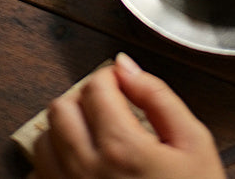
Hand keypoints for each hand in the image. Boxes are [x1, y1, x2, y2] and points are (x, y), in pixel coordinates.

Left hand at [30, 53, 225, 178]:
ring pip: (42, 141)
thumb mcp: (194, 143)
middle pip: (60, 108)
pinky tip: (82, 168)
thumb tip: (126, 66)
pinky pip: (40, 177)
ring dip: (64, 131)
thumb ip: (158, 95)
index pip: (94, 86)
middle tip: (108, 112)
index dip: (111, 79)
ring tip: (94, 139)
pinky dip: (54, 165)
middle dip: (83, 102)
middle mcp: (86, 170)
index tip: (123, 88)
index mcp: (121, 147)